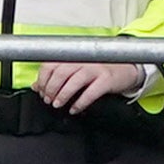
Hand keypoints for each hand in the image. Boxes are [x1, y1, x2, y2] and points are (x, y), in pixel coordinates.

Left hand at [35, 61, 151, 112]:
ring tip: (58, 104)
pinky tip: (74, 109)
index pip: (51, 63)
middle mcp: (84, 59)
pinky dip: (80, 102)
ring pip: (74, 81)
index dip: (43, 79)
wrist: (126, 70)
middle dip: (51, 88)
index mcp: (74, 55)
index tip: (41, 91)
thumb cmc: (99, 70)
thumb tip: (36, 86)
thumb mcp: (76, 70)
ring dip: (63, 95)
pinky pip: (91, 92)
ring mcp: (96, 68)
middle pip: (60, 72)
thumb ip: (56, 75)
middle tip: (48, 99)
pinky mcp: (106, 79)